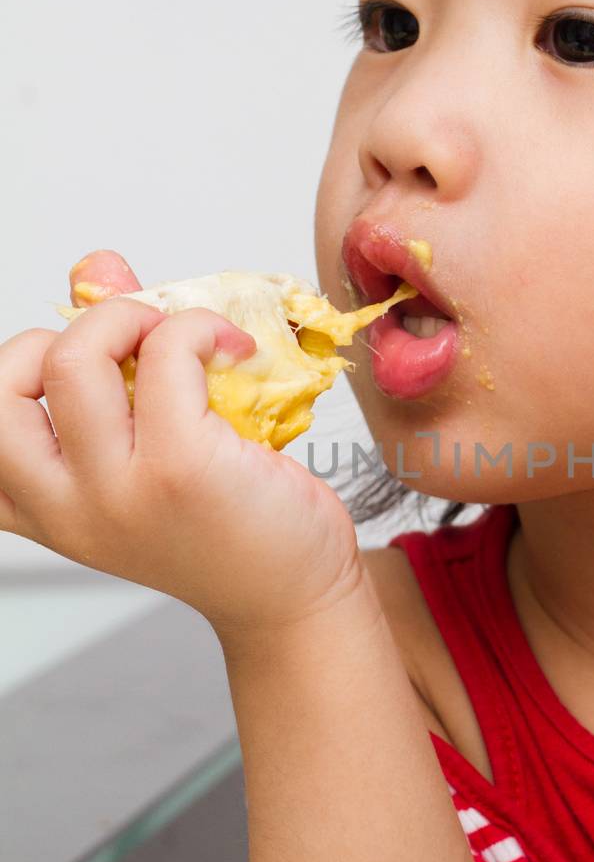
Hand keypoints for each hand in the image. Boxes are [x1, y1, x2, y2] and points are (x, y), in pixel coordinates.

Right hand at [0, 249, 364, 639]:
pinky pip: (166, 355)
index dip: (14, 377)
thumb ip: (115, 361)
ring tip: (181, 336)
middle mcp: (66, 508)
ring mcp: (118, 492)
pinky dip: (198, 328)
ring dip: (130, 316)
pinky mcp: (181, 470)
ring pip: (73, 359)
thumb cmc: (231, 525)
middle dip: (64, 337)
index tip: (91, 363)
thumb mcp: (152, 449)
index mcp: (44, 510)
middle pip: (1, 387)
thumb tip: (98, 265)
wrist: (296, 596)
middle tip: (134, 346)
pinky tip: (233, 350)